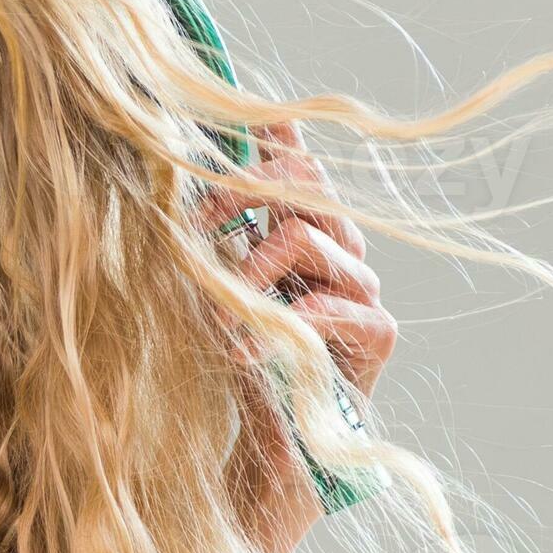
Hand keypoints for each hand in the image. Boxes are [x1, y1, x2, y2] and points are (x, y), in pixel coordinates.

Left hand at [195, 119, 396, 397]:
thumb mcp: (214, 289)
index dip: (281, 133)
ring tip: (219, 315)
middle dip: (246, 191)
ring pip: (304, 237)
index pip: (299, 167)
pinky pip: (331, 305)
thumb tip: (174, 184)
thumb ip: (211, 240)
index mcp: (304, 231)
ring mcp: (362, 287)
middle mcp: (340, 248)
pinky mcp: (378, 330)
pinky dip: (282, 325)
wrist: (274, 441)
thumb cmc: (242, 359)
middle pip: (309, 182)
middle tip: (200, 225)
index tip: (252, 112)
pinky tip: (246, 351)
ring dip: (249, 271)